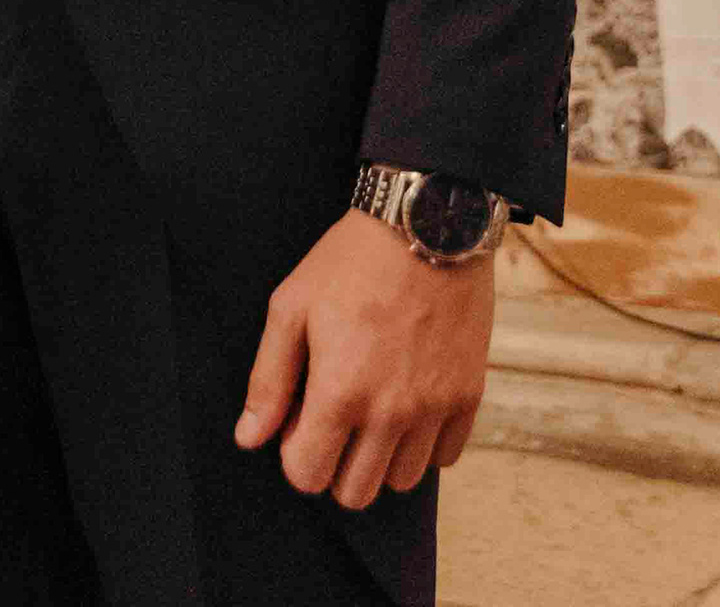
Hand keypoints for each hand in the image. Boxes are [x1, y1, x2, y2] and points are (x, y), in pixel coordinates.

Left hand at [233, 211, 493, 509]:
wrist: (428, 225)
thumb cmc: (351, 262)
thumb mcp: (291, 308)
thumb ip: (268, 380)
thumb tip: (250, 437)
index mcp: (340, 393)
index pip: (308, 476)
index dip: (295, 453)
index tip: (300, 419)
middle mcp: (391, 412)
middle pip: (355, 493)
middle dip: (335, 466)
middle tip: (334, 418)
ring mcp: (435, 408)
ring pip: (402, 480)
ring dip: (380, 458)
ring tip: (373, 411)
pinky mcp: (469, 396)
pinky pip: (446, 458)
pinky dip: (425, 443)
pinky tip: (410, 404)